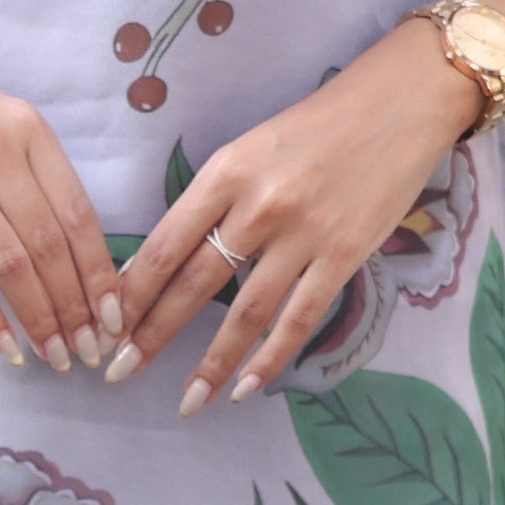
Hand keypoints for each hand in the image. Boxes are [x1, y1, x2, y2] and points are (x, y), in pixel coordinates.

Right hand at [0, 33, 124, 374]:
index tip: (115, 314)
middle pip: (50, 244)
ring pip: (13, 262)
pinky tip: (4, 346)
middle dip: (77, 307)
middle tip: (90, 351)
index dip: (101, 271)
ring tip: (56, 356)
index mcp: (28, 128)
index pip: (78, 212)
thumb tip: (64, 241)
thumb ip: (25, 166)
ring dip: (40, 318)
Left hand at [114, 26, 470, 409]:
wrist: (399, 103)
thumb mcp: (251, 149)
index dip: (130, 293)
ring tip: (186, 401)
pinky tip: (246, 388)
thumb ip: (214, 201)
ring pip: (243, 313)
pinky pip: (299, 318)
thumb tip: (167, 261)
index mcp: (225, 172)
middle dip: (150, 334)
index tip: (104, 327)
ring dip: (210, 363)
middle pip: (192, 283)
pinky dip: (270, 359)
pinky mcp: (344, 255)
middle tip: (119, 373)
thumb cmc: (318, 125)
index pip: (163, 245)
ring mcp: (303, 234)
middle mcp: (258, 205)